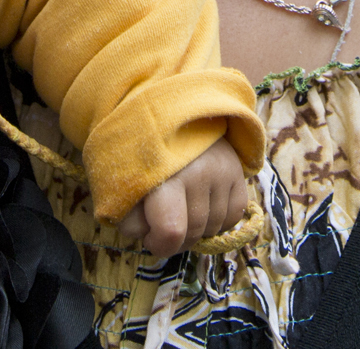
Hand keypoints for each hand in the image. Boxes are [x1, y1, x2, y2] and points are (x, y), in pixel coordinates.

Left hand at [115, 138, 248, 257]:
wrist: (171, 113)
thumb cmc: (140, 154)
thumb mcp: (121, 183)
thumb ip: (129, 217)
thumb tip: (149, 236)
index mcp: (165, 175)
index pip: (171, 231)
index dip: (159, 245)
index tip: (150, 237)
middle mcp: (199, 172)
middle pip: (194, 233)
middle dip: (175, 240)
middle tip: (162, 226)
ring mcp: (223, 171)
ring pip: (214, 228)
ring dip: (196, 230)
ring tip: (181, 212)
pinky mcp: (238, 171)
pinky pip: (233, 216)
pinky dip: (218, 221)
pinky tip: (202, 208)